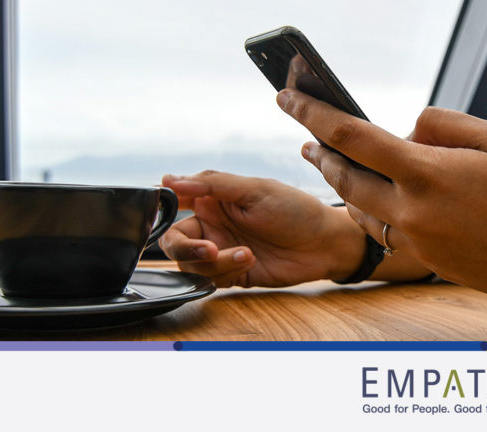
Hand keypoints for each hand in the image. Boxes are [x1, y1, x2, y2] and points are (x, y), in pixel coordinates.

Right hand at [159, 171, 364, 286]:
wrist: (324, 244)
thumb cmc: (295, 209)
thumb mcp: (254, 190)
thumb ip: (211, 184)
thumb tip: (168, 180)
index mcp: (213, 199)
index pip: (173, 203)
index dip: (161, 210)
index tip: (167, 214)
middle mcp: (212, 225)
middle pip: (174, 241)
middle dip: (186, 248)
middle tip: (208, 250)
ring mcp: (221, 251)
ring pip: (191, 265)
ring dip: (215, 262)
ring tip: (245, 253)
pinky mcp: (232, 274)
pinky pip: (211, 279)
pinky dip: (226, 272)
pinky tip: (250, 260)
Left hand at [276, 89, 486, 302]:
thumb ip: (444, 125)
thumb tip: (409, 130)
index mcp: (426, 173)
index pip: (351, 136)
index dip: (313, 113)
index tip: (287, 97)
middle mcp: (412, 211)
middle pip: (345, 180)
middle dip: (321, 156)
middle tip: (307, 141)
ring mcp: (419, 242)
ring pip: (362, 212)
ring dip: (345, 188)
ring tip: (336, 168)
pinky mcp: (430, 262)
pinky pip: (388, 233)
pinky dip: (375, 213)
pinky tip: (378, 202)